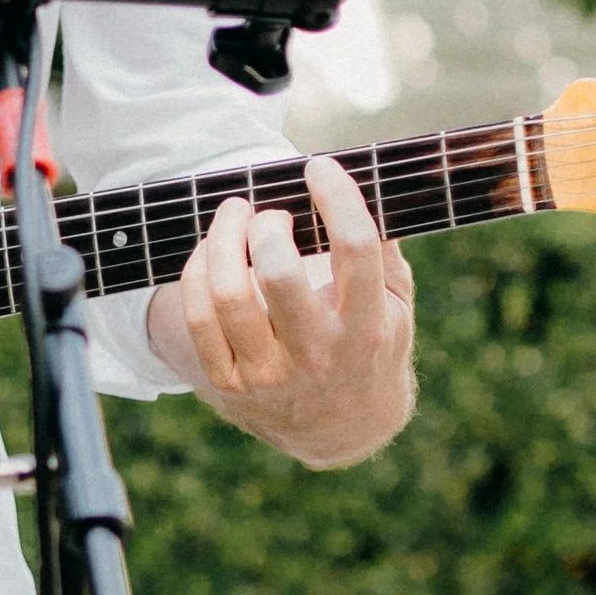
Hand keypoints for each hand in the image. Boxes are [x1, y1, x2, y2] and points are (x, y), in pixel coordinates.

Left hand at [153, 154, 415, 468]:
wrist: (344, 427)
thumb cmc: (370, 343)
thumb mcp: (397, 303)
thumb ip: (385, 248)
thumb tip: (368, 180)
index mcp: (367, 327)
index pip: (355, 248)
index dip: (336, 196)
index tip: (318, 168)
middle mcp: (318, 354)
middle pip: (278, 272)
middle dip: (267, 224)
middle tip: (269, 213)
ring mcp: (270, 373)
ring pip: (229, 294)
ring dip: (223, 239)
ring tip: (233, 217)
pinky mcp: (230, 384)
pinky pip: (199, 318)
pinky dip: (198, 273)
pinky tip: (211, 253)